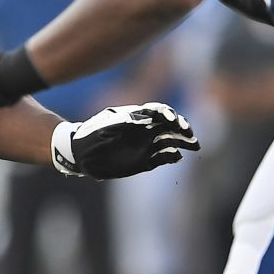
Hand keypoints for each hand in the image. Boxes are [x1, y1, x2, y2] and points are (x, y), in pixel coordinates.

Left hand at [52, 102, 199, 179]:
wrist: (79, 154)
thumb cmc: (90, 137)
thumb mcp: (104, 127)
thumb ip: (124, 123)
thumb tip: (142, 118)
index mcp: (135, 119)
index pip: (157, 112)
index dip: (168, 114)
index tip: (173, 121)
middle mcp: (143, 130)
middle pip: (169, 125)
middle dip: (181, 127)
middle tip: (190, 134)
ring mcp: (145, 145)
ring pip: (170, 140)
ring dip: (183, 141)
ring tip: (194, 145)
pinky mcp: (144, 160)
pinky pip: (163, 157)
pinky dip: (172, 156)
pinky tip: (177, 157)